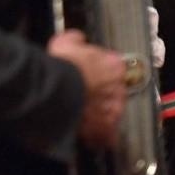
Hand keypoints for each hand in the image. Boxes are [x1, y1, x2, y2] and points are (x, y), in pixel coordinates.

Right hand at [48, 29, 127, 149]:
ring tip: (89, 114)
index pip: (115, 66)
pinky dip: (100, 135)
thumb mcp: (66, 41)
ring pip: (113, 112)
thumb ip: (76, 40)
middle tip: (89, 92)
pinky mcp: (104, 127)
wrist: (57, 89)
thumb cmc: (62, 65)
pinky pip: (106, 133)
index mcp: (114, 65)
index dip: (102, 69)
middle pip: (116, 90)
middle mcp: (118, 88)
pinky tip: (93, 135)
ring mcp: (112, 109)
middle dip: (104, 92)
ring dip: (103, 113)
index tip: (93, 70)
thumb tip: (77, 39)